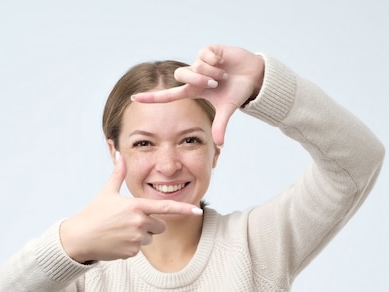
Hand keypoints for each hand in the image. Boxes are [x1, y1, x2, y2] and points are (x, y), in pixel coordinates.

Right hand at [59, 153, 202, 262]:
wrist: (79, 238)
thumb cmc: (93, 213)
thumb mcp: (107, 193)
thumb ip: (118, 174)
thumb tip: (120, 155)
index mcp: (136, 206)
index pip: (166, 208)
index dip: (184, 209)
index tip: (197, 210)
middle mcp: (139, 223)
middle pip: (160, 225)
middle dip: (150, 224)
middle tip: (129, 221)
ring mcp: (136, 239)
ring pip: (150, 238)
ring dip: (140, 236)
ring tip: (121, 231)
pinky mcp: (131, 253)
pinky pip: (139, 249)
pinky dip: (131, 246)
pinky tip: (117, 241)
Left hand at [131, 45, 264, 145]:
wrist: (254, 76)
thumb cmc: (237, 92)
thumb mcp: (227, 109)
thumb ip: (220, 125)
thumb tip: (219, 144)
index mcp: (194, 90)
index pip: (168, 95)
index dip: (152, 98)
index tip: (134, 99)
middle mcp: (194, 76)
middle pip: (182, 75)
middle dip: (199, 79)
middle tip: (214, 82)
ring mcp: (200, 62)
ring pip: (195, 64)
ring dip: (211, 71)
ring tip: (223, 73)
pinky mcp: (209, 50)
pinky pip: (205, 54)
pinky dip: (216, 60)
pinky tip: (223, 61)